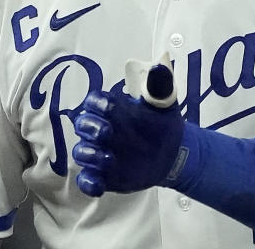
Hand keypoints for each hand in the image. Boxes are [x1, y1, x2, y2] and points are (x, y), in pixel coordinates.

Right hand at [73, 61, 185, 196]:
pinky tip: (99, 186)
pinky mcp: (103, 175)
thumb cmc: (163, 123)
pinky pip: (87, 181)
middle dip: (90, 127)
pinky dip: (89, 184)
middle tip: (107, 133)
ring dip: (90, 155)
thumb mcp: (165, 103)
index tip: (109, 107)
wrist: (173, 152)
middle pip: (83, 124)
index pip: (96, 101)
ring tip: (109, 160)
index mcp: (113, 109)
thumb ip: (160, 85)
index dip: (98, 103)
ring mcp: (100, 152)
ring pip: (82, 152)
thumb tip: (158, 67)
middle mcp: (102, 129)